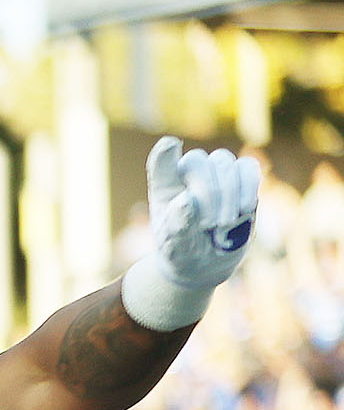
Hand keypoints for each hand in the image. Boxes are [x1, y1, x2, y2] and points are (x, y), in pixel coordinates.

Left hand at [122, 137, 259, 329]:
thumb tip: (187, 199)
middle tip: (209, 225)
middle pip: (197, 162)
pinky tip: (245, 209)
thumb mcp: (174, 247)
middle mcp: (188, 173)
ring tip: (224, 225)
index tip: (170, 146)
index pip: (161, 162)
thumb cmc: (181, 251)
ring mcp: (216, 173)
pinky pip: (248, 168)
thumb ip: (177, 225)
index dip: (165, 153)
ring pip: (224, 162)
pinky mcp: (241, 178)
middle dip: (207, 192)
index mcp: (164, 188)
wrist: (204, 262)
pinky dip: (248, 187)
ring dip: (228, 194)